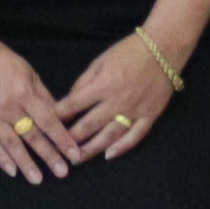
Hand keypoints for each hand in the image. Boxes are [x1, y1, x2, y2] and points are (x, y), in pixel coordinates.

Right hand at [0, 33, 72, 181]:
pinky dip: (1, 158)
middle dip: (49, 155)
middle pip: (32, 135)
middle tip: (62, 172)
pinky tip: (11, 171)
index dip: (62, 139)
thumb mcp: (28, 72)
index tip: (74, 154)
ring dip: (26, 163)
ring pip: (12, 143)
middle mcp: (8, 106)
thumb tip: (60, 118)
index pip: (47, 121)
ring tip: (37, 179)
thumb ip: (43, 96)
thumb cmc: (2, 60)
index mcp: (23, 92)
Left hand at [51, 30, 179, 161]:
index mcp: (102, 85)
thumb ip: (84, 82)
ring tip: (78, 159)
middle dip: (71, 139)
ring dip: (92, 149)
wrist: (162, 50)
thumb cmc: (128, 52)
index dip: (59, 116)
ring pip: (110, 135)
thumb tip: (70, 100)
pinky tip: (109, 156)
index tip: (48, 125)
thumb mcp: (100, 61)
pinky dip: (122, 147)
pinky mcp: (150, 115)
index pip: (74, 105)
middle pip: (89, 125)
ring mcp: (134, 110)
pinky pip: (135, 136)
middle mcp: (117, 101)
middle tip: (58, 150)